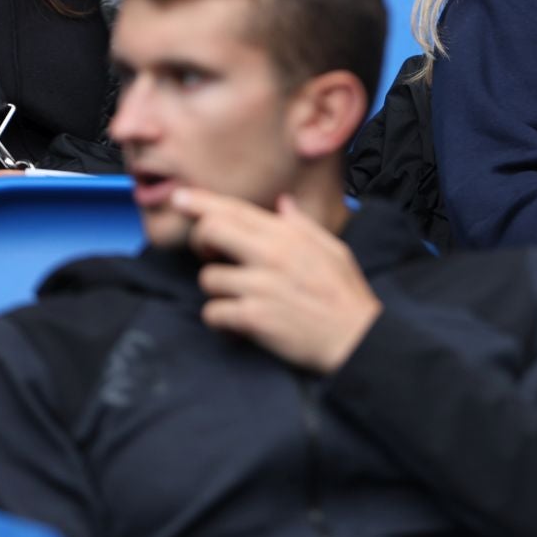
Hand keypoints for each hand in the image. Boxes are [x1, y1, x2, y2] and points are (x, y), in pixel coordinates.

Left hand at [175, 190, 382, 373]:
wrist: (356, 338)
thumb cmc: (345, 294)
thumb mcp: (333, 249)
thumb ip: (302, 225)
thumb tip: (282, 203)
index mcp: (288, 236)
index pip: (235, 210)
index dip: (201, 202)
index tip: (180, 198)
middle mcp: (271, 255)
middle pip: (210, 231)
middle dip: (201, 242)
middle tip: (213, 256)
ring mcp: (261, 286)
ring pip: (207, 278)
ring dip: (217, 291)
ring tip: (238, 299)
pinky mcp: (255, 318)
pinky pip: (213, 313)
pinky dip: (220, 321)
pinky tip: (237, 325)